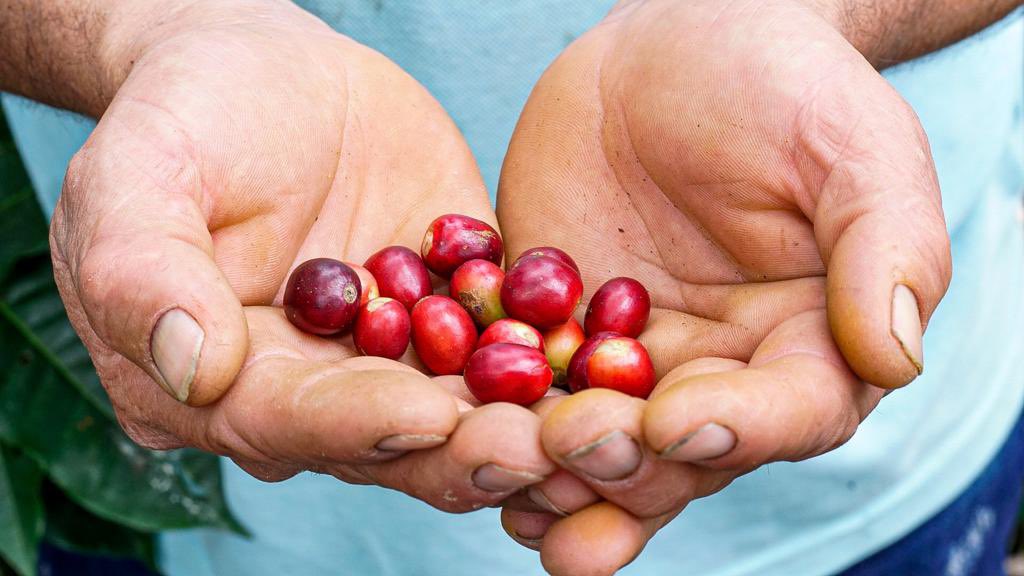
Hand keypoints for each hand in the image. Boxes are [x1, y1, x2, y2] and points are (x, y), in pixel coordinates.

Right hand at [50, 0, 551, 510]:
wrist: (270, 73)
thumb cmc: (188, 116)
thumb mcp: (138, 173)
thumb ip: (144, 273)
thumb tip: (193, 370)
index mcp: (222, 383)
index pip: (290, 418)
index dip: (358, 422)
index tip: (428, 416)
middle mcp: (312, 391)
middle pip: (390, 440)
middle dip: (463, 449)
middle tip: (537, 447)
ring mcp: (391, 359)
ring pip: (463, 410)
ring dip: (527, 422)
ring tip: (592, 423)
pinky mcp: (455, 317)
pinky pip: (509, 346)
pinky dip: (557, 359)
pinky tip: (611, 367)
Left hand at [496, 0, 950, 570]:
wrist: (674, 49)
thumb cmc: (782, 87)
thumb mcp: (852, 147)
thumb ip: (887, 248)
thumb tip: (894, 358)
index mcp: (807, 344)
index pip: (789, 413)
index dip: (739, 428)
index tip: (676, 419)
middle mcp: (721, 372)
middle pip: (683, 451)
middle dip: (628, 460)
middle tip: (571, 440)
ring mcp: (633, 362)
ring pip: (603, 446)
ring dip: (558, 475)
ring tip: (513, 482)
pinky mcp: (558, 336)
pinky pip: (530, 394)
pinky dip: (501, 426)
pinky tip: (462, 446)